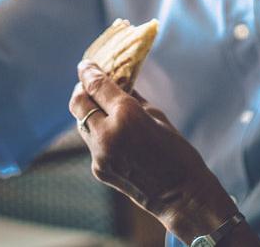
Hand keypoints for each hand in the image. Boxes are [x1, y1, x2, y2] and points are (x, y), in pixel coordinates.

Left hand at [69, 62, 238, 239]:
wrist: (180, 194)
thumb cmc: (177, 151)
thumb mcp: (157, 116)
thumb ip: (133, 99)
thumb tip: (118, 82)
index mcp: (127, 115)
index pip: (96, 85)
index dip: (88, 71)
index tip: (85, 64)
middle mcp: (107, 134)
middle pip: (78, 103)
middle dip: (81, 90)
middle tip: (88, 84)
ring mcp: (100, 154)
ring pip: (82, 124)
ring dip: (88, 112)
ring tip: (101, 107)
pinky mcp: (98, 169)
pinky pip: (92, 144)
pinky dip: (99, 133)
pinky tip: (114, 134)